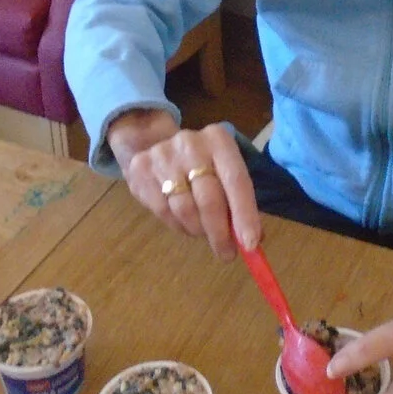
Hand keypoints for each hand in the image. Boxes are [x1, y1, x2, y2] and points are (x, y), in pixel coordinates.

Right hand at [105, 107, 262, 259]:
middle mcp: (191, 144)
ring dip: (198, 230)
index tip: (250, 245)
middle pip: (209, 199)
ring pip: (184, 209)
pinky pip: (163, 211)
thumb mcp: (223, 170)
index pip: (236, 180)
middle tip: (227, 253)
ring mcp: (162, 156)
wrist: (150, 142)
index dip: (244, 215)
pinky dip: (178, 225)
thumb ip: (238, 202)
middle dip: (220, 233)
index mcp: (219, 140)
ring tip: (203, 232)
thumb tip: (251, 241)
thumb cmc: (198, 163)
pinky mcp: (141, 170)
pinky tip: (184, 222)